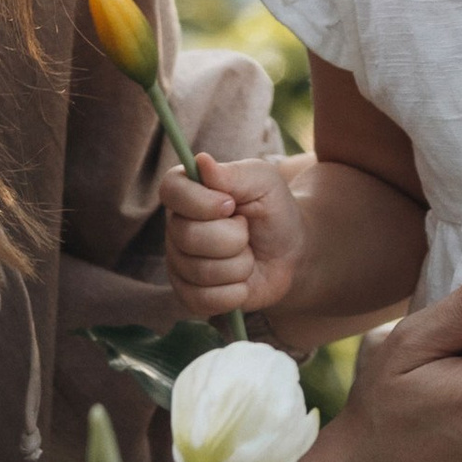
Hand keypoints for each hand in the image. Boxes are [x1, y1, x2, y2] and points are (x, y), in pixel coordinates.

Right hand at [159, 155, 308, 319]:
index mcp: (188, 191)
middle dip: (233, 238)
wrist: (291, 254)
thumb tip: (201, 161)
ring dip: (239, 266)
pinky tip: (242, 283)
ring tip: (248, 256)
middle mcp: (176, 226)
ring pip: (200, 271)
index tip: (231, 205)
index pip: (171, 191)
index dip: (200, 202)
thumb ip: (234, 173)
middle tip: (247, 232)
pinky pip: (202, 300)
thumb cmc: (274, 211)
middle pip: (189, 237)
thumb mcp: (264, 183)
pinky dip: (234, 294)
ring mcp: (179, 263)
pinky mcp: (189, 294)